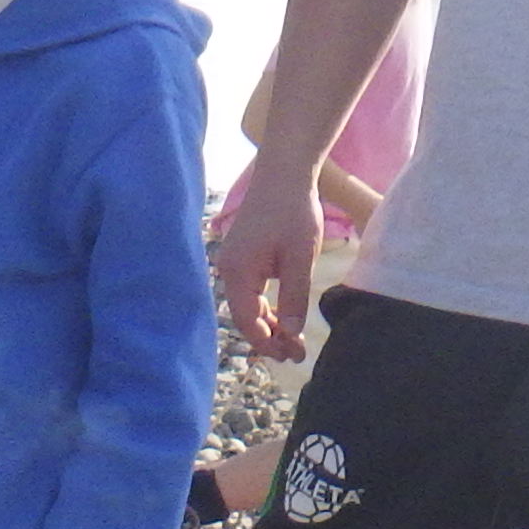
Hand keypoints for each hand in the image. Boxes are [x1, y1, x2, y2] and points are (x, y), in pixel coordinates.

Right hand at [213, 169, 325, 362]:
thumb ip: (294, 297)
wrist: (284, 172)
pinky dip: (265, 306)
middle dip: (268, 337)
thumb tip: (291, 333)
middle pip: (244, 316)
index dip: (266, 342)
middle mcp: (228, 270)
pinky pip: (250, 290)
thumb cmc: (293, 211)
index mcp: (238, 272)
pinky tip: (282, 316)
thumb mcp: (299, 257)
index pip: (246, 320)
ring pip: (247, 305)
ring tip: (292, 340)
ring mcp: (233, 262)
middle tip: (296, 355)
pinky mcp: (242, 256)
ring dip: (268, 323)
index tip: (289, 356)